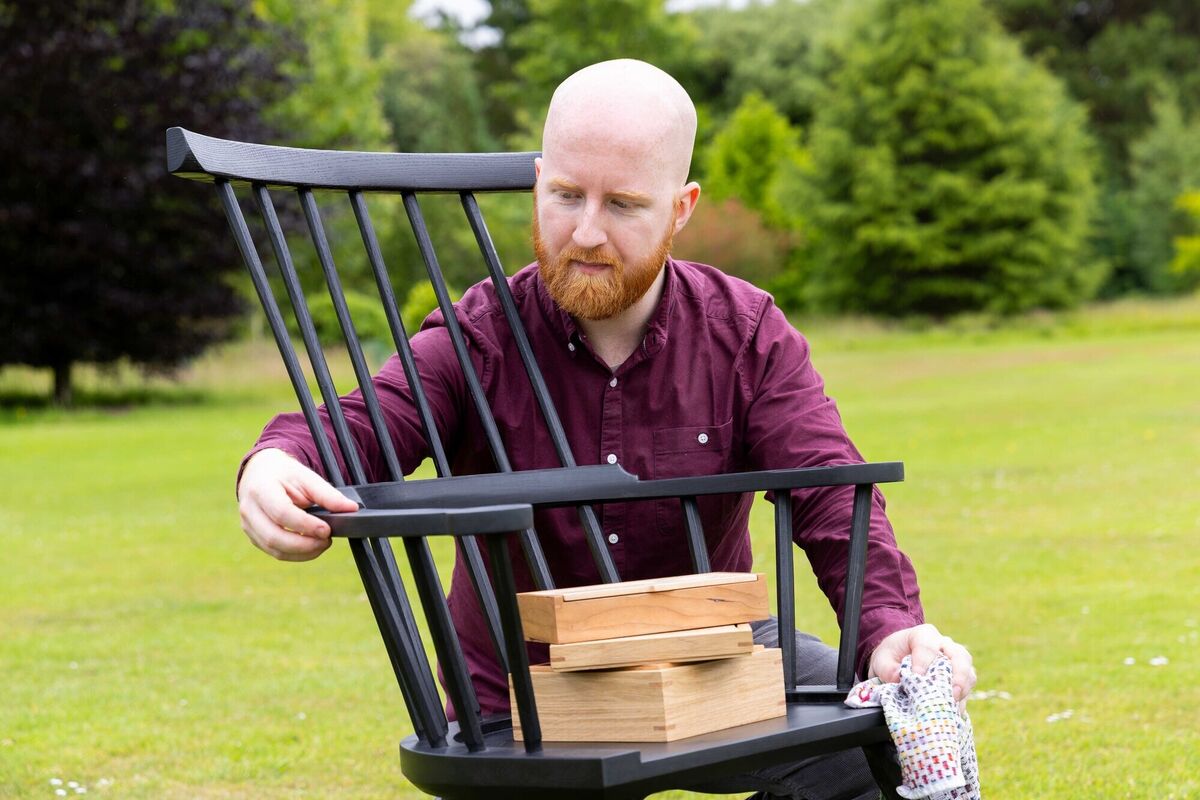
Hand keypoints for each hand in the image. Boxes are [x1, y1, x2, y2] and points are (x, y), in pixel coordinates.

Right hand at [237, 448, 358, 561]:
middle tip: (327, 540)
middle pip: (274, 536)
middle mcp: (249, 509)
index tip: (327, 530)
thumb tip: (351, 508)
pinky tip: (311, 547)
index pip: (282, 513)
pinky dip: (296, 554)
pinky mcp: (254, 537)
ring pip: (274, 549)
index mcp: (261, 489)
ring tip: (322, 544)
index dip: (306, 525)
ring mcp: (248, 526)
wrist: (261, 473)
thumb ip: (327, 494)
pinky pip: (275, 552)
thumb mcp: (306, 477)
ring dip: (302, 552)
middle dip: (305, 545)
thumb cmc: (284, 475)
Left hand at [868, 623, 975, 709]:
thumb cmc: (892, 656)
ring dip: (964, 688)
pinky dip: (963, 697)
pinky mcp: (960, 674)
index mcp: (923, 635)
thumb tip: (899, 680)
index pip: (927, 646)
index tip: (917, 678)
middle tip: (951, 694)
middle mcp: (944, 643)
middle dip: (957, 675)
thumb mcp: (882, 659)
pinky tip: (954, 710)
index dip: (923, 663)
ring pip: (968, 669)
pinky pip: (969, 684)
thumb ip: (887, 669)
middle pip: (959, 655)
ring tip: (954, 704)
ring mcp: (955, 658)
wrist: (899, 656)